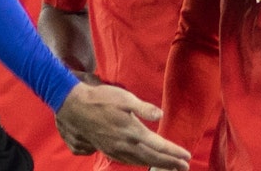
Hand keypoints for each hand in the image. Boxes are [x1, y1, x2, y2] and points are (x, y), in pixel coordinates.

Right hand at [55, 82, 190, 169]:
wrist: (74, 107)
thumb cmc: (101, 99)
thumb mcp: (125, 98)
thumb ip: (144, 108)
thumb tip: (161, 116)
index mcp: (133, 132)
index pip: (159, 146)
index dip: (174, 152)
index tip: (187, 156)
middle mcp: (125, 146)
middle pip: (152, 158)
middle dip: (170, 163)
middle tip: (184, 167)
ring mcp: (115, 150)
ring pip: (140, 162)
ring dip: (157, 165)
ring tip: (169, 167)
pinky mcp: (107, 151)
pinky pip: (128, 161)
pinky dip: (140, 163)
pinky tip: (144, 161)